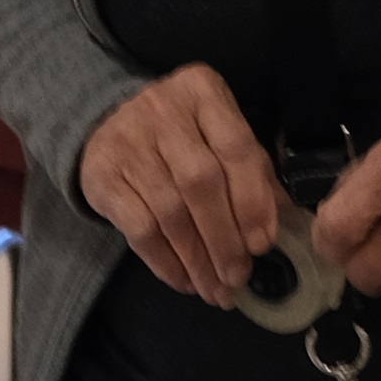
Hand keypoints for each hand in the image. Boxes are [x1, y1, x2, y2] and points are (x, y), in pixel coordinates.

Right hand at [77, 64, 282, 305]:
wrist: (106, 123)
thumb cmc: (180, 134)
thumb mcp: (219, 135)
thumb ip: (251, 172)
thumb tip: (279, 224)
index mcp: (202, 92)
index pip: (236, 149)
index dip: (252, 201)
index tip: (261, 245)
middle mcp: (163, 110)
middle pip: (201, 183)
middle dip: (224, 238)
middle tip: (237, 277)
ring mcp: (127, 141)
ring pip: (170, 211)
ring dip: (196, 259)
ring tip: (214, 288)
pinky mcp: (101, 175)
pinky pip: (139, 228)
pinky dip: (164, 261)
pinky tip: (183, 280)